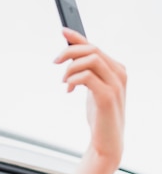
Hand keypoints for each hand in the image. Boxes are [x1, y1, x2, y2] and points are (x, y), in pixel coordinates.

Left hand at [54, 28, 126, 173]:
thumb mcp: (91, 90)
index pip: (95, 46)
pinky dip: (74, 79)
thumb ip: (85, 73)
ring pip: (90, 60)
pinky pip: (88, 77)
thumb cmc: (99, 115)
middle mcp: (119, 73)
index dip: (78, 37)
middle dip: (69, 51)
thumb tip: (68, 59)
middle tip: (55, 61)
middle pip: (91, 49)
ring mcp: (116, 85)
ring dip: (70, 67)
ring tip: (63, 81)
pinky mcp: (108, 97)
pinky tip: (69, 89)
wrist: (107, 141)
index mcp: (116, 69)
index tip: (62, 31)